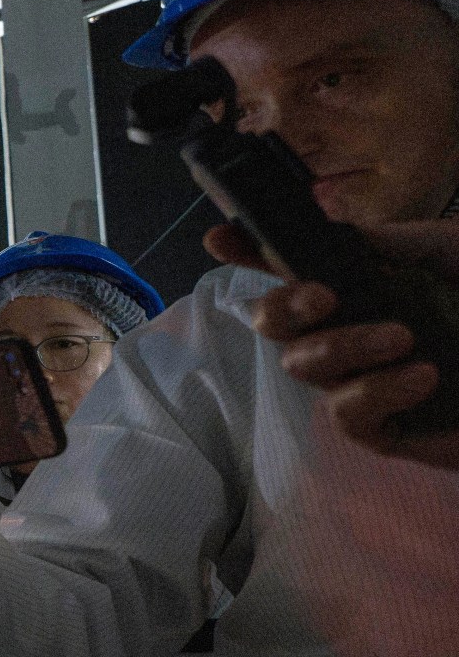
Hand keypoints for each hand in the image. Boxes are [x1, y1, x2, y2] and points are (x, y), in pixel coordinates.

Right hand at [206, 217, 458, 469]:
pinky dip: (377, 392)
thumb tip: (322, 223)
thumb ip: (386, 242)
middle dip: (283, 306)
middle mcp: (353, 333)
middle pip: (274, 324)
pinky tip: (423, 376)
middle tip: (325, 294)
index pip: (291, 266)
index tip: (221, 235)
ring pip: (304, 369)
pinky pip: (349, 418)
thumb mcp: (447, 252)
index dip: (248, 252)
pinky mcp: (388, 433)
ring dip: (344, 347)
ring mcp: (365, 384)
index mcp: (365, 286)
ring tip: (406, 338)